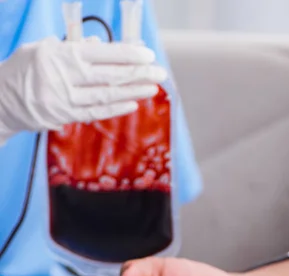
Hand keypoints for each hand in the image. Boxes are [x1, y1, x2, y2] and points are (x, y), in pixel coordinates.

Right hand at [0, 36, 166, 143]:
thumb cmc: (25, 69)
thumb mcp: (42, 49)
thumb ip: (73, 47)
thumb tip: (101, 44)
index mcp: (59, 55)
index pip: (100, 53)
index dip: (127, 54)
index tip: (148, 54)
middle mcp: (63, 77)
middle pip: (109, 76)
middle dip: (138, 74)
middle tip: (160, 72)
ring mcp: (64, 99)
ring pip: (106, 96)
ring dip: (133, 92)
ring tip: (153, 88)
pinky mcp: (64, 116)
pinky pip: (96, 113)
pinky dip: (116, 108)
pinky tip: (133, 103)